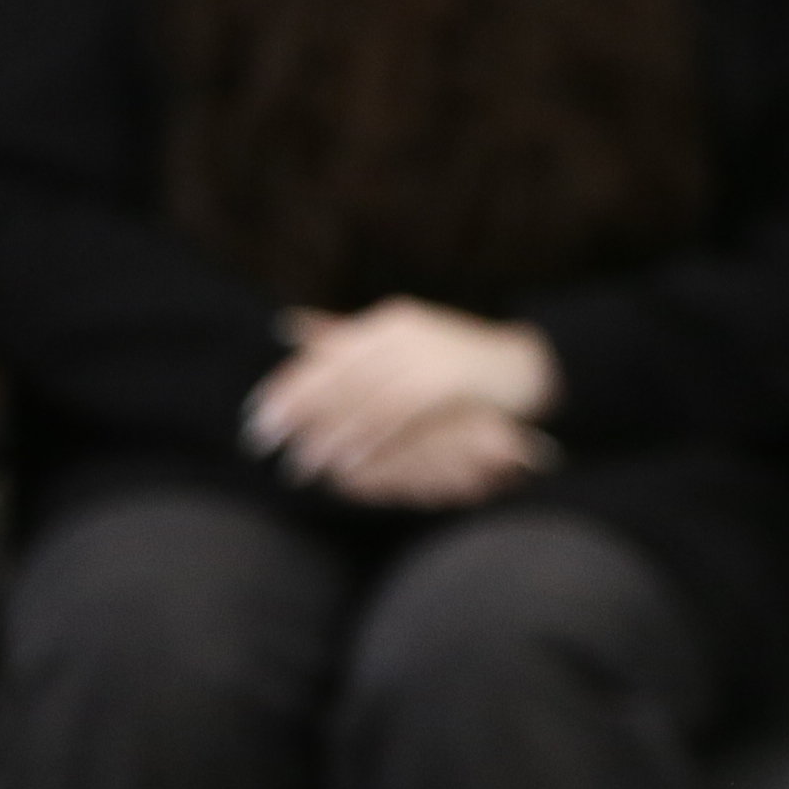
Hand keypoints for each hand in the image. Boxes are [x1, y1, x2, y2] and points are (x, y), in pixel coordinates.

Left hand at [247, 300, 558, 502]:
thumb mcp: (406, 342)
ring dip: (327, 434)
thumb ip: (350, 338)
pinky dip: (368, 440)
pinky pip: (397, 415)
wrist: (532, 365)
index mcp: (386, 324)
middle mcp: (400, 334)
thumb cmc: (466, 363)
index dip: (288, 384)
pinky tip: (346, 462)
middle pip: (335, 375)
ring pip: (362, 399)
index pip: (324, 354)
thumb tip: (286, 326)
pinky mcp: (448, 382)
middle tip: (262, 442)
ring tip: (300, 464)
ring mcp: (426, 356)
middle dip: (294, 411)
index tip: (256, 414)